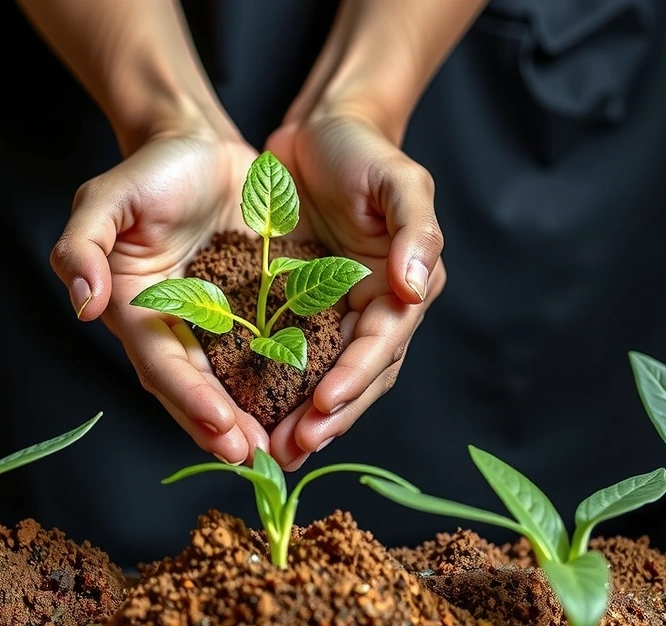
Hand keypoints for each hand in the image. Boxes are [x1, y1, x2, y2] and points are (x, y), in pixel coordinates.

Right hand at [49, 130, 268, 464]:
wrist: (198, 146)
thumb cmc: (148, 171)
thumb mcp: (105, 198)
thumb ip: (82, 246)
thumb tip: (83, 304)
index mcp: (137, 312)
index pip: (161, 365)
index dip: (189, 398)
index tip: (222, 424)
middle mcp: (177, 328)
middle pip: (197, 388)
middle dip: (223, 426)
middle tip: (256, 457)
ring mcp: (217, 322)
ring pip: (235, 380)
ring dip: (256, 416)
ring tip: (286, 446)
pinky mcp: (255, 308)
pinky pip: (269, 349)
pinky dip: (287, 378)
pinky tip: (314, 400)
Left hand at [264, 112, 445, 469]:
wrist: (318, 134)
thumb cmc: (363, 150)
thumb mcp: (399, 177)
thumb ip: (415, 227)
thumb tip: (414, 284)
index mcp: (404, 286)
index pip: (383, 344)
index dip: (356, 377)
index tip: (324, 403)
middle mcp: (374, 309)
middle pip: (357, 377)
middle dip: (328, 416)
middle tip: (292, 449)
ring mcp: (336, 313)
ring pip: (324, 378)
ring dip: (302, 417)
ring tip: (272, 451)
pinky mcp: (299, 309)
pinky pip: (289, 356)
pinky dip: (275, 387)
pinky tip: (251, 412)